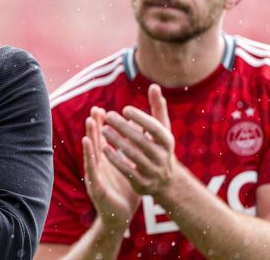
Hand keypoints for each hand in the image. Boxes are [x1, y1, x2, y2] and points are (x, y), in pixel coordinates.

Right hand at [82, 106, 140, 231]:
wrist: (121, 216)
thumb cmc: (125, 192)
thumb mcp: (129, 169)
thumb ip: (131, 153)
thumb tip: (140, 135)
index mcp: (107, 161)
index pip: (103, 139)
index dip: (102, 125)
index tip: (102, 109)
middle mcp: (99, 165)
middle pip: (96, 142)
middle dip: (95, 125)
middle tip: (95, 109)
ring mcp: (95, 174)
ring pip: (91, 152)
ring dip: (90, 135)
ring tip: (90, 120)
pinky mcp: (94, 185)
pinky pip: (91, 168)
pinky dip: (88, 154)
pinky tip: (87, 143)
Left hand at [100, 84, 175, 198]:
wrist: (166, 182)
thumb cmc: (160, 147)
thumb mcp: (162, 129)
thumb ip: (158, 108)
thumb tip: (154, 85)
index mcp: (167, 141)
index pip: (154, 128)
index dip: (141, 118)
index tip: (125, 108)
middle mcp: (162, 157)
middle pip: (141, 140)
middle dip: (123, 128)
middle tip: (108, 116)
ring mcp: (152, 171)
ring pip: (132, 155)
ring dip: (116, 141)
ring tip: (103, 129)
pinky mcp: (142, 183)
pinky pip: (126, 170)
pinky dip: (114, 158)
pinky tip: (102, 147)